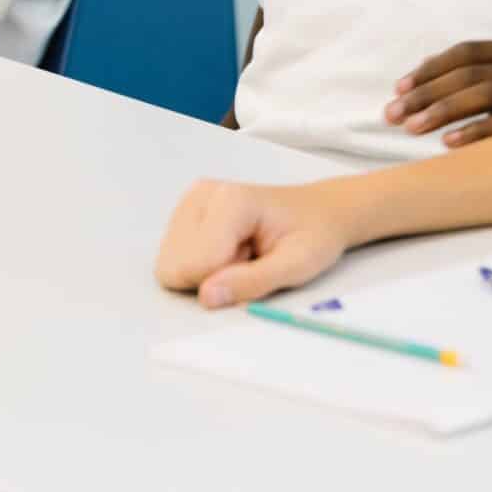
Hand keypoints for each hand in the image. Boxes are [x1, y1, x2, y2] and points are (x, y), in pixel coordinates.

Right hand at [154, 179, 355, 307]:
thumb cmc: (313, 234)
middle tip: (250, 257)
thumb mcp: (297, 265)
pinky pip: (174, 259)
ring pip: (170, 265)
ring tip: (245, 252)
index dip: (224, 280)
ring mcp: (191, 202)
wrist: (320, 211)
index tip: (257, 259)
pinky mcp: (186, 213)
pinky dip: (202, 264)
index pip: (193, 266)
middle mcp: (203, 195)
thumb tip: (206, 297)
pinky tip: (232, 249)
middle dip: (211, 276)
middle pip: (174, 267)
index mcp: (231, 201)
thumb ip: (252, 282)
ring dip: (207, 271)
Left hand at [383, 39, 491, 146]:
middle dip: (427, 93)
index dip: (430, 69)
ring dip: (444, 111)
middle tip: (393, 114)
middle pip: (473, 73)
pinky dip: (476, 132)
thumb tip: (417, 77)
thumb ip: (474, 77)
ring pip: (488, 93)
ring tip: (413, 128)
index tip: (398, 90)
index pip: (469, 52)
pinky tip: (448, 144)